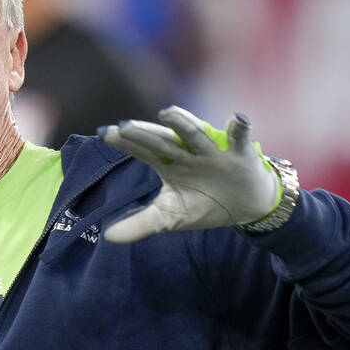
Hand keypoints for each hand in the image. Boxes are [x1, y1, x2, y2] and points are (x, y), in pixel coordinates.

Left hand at [98, 105, 280, 242]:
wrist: (247, 205)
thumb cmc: (204, 204)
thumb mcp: (170, 217)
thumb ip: (140, 224)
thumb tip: (108, 237)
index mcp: (169, 164)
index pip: (143, 151)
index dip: (125, 143)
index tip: (103, 133)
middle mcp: (187, 153)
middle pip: (163, 141)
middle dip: (145, 134)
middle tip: (124, 125)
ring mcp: (213, 152)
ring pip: (196, 135)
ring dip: (183, 123)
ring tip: (167, 112)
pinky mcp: (240, 154)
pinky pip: (240, 138)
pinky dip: (240, 128)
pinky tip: (236, 119)